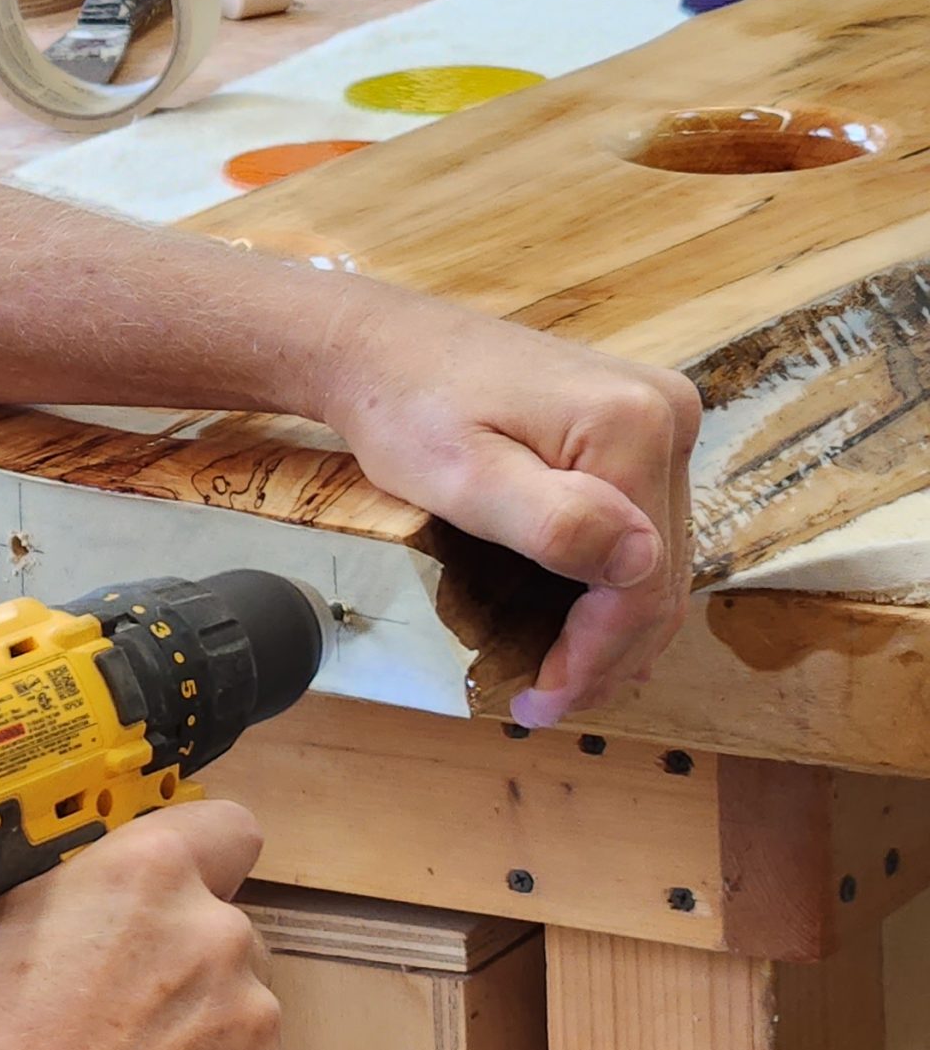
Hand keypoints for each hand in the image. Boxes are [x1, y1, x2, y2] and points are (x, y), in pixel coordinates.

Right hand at [0, 803, 295, 1049]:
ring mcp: (253, 1021)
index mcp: (146, 873)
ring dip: (199, 1038)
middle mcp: (215, 933)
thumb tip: (63, 897)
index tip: (180, 890)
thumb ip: (52, 892)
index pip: (227, 830)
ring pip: (240, 1014)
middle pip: (226, 934)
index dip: (203, 859)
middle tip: (119, 1015)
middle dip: (184, 966)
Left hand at [321, 297, 699, 728]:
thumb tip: (642, 565)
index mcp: (634, 425)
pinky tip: (578, 623)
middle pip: (660, 571)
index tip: (544, 701)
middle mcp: (667, 414)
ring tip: (560, 678)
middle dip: (608, 653)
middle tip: (548, 702)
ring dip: (615, 625)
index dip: (599, 656)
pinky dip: (612, 581)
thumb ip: (553, 521)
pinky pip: (642, 523)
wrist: (381, 347)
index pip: (643, 579)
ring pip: (657, 554)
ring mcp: (657, 416)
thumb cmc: (403, 408)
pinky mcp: (635, 423)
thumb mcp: (461, 475)